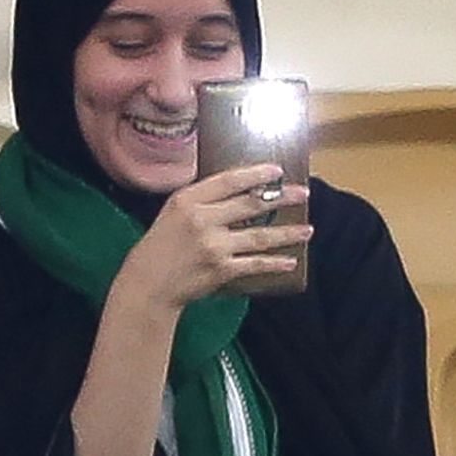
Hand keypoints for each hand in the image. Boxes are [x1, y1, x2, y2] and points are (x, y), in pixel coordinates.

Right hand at [116, 165, 312, 312]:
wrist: (148, 285)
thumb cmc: (159, 247)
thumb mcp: (173, 213)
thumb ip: (202, 201)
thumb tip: (240, 192)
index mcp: (188, 200)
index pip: (230, 180)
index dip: (257, 174)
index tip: (277, 170)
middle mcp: (202, 220)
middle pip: (251, 204)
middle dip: (282, 198)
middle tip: (303, 193)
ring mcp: (214, 246)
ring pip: (260, 236)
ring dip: (287, 233)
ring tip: (307, 230)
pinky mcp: (221, 270)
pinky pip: (256, 264)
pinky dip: (275, 263)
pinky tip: (290, 261)